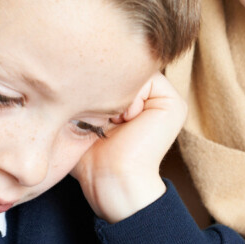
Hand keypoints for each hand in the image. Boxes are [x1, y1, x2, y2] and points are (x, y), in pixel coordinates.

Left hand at [71, 73, 186, 222]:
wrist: (110, 180)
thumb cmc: (91, 157)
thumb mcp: (84, 115)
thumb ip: (86, 88)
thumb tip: (71, 63)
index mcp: (135, 100)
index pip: (113, 71)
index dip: (97, 84)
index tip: (91, 113)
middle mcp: (153, 97)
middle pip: (124, 68)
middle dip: (107, 86)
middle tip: (103, 116)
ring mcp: (166, 99)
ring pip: (135, 71)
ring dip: (119, 93)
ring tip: (115, 120)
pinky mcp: (174, 103)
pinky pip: (148, 78)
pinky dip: (131, 96)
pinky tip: (126, 120)